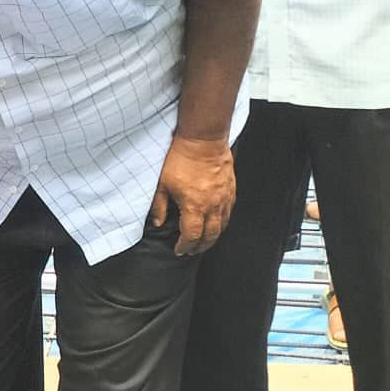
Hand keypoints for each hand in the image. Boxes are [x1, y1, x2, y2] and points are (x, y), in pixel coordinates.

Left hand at [151, 135, 234, 255]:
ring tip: (204, 241)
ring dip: (213, 236)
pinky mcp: (231, 189)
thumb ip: (159, 206)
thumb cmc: (180, 159)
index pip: (192, 235)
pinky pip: (229, 212)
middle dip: (201, 246)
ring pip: (222, 225)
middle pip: (210, 235)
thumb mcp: (162, 184)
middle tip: (192, 250)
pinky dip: (223, 221)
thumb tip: (158, 222)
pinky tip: (217, 222)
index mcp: (194, 206)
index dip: (185, 245)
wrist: (203, 140)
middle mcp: (213, 205)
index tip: (179, 249)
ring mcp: (225, 198)